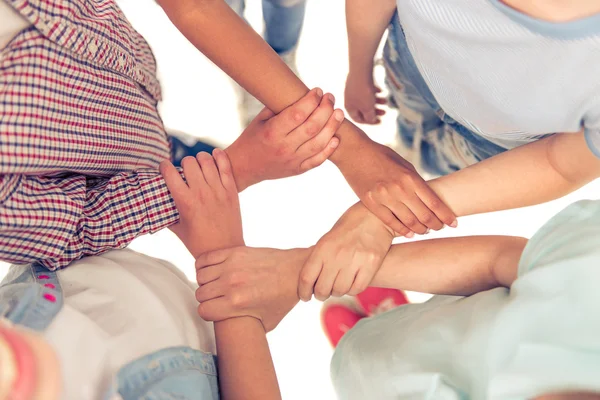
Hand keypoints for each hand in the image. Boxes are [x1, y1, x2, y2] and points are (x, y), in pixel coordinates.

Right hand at [160, 150, 243, 257]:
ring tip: (199, 164)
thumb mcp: (177, 228)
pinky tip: (214, 155)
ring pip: (206, 160)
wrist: (225, 252)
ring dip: (200, 159)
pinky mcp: (231, 190)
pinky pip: (225, 165)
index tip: (164, 168)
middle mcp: (201, 193)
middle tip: (185, 170)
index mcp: (185, 202)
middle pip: (188, 162)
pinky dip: (219, 156)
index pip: (169, 173)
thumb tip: (155, 204)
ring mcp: (218, 190)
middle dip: (183, 163)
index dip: (164, 167)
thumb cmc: (198, 243)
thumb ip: (166, 213)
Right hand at [194, 247, 307, 331]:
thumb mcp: (267, 324)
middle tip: (217, 298)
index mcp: (237, 303)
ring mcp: (232, 266)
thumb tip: (235, 336)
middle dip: (207, 298)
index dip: (208, 313)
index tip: (215, 311)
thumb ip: (248, 329)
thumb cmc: (282, 298)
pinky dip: (204, 266)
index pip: (203, 311)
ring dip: (206, 282)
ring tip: (216, 284)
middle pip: (200, 294)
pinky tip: (213, 270)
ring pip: (200, 276)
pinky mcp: (234, 252)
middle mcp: (232, 284)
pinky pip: (205, 259)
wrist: (296, 271)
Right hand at [225, 88, 343, 190]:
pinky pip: (318, 160)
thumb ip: (280, 107)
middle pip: (312, 127)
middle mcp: (284, 147)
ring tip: (338, 112)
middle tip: (330, 97)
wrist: (244, 167)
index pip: (297, 114)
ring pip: (319, 143)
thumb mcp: (260, 119)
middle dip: (325, 109)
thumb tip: (301, 91)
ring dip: (332, 126)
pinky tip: (336, 137)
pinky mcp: (298, 170)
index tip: (318, 90)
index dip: (311, 100)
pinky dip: (329, 149)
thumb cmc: (252, 137)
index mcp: (272, 132)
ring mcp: (292, 160)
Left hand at [298, 202, 392, 300]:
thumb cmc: (348, 226)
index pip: (306, 278)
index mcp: (323, 247)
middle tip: (322, 293)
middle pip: (322, 288)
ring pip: (340, 291)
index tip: (305, 296)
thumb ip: (320, 258)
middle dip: (320, 295)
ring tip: (337, 287)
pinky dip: (351, 290)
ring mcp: (355, 260)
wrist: (375, 215)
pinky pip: (357, 288)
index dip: (303, 291)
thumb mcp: (328, 238)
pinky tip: (350, 284)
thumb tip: (311, 283)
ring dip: (337, 292)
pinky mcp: (371, 264)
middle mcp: (337, 254)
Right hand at [341, 141, 456, 236]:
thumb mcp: (404, 165)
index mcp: (411, 177)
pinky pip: (390, 222)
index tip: (454, 223)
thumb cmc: (381, 156)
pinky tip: (408, 233)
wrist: (354, 152)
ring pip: (409, 222)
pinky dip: (401, 230)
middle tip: (440, 228)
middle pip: (424, 215)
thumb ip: (416, 182)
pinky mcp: (371, 203)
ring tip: (425, 231)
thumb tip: (428, 200)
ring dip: (420, 229)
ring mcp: (384, 197)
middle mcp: (399, 189)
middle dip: (436, 225)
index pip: (435, 203)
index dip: (446, 216)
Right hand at [344, 72, 385, 124]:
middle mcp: (349, 99)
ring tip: (386, 100)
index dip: (370, 122)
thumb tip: (372, 121)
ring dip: (377, 101)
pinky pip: (367, 89)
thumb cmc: (364, 91)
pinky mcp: (358, 81)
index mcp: (349, 108)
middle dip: (375, 111)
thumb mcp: (368, 108)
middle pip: (363, 109)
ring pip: (366, 99)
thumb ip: (370, 117)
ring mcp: (353, 89)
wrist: (361, 68)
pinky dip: (374, 92)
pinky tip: (381, 90)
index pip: (358, 119)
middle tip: (385, 112)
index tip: (380, 121)